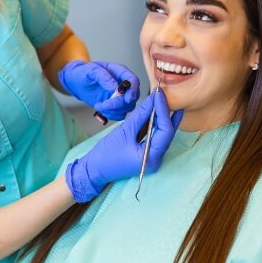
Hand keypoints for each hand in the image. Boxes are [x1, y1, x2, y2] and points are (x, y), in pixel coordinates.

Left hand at [58, 60, 139, 119]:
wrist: (77, 82)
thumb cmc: (85, 73)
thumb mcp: (91, 70)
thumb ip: (103, 77)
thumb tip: (114, 87)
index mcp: (120, 72)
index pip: (133, 80)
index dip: (133, 90)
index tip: (127, 98)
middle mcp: (123, 85)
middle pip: (132, 97)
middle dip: (120, 103)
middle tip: (105, 104)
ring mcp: (120, 96)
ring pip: (127, 107)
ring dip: (113, 110)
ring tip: (98, 105)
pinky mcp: (115, 105)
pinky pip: (120, 114)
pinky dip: (111, 114)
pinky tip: (100, 108)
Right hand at [65, 90, 183, 202]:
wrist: (94, 169)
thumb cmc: (106, 154)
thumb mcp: (125, 130)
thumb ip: (141, 114)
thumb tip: (153, 98)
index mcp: (152, 157)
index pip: (166, 130)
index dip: (164, 110)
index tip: (159, 94)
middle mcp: (156, 159)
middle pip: (167, 132)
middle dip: (165, 112)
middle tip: (162, 94)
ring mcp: (152, 156)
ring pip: (162, 132)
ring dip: (161, 116)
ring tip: (160, 98)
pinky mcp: (147, 152)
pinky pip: (154, 135)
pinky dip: (154, 123)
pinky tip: (155, 109)